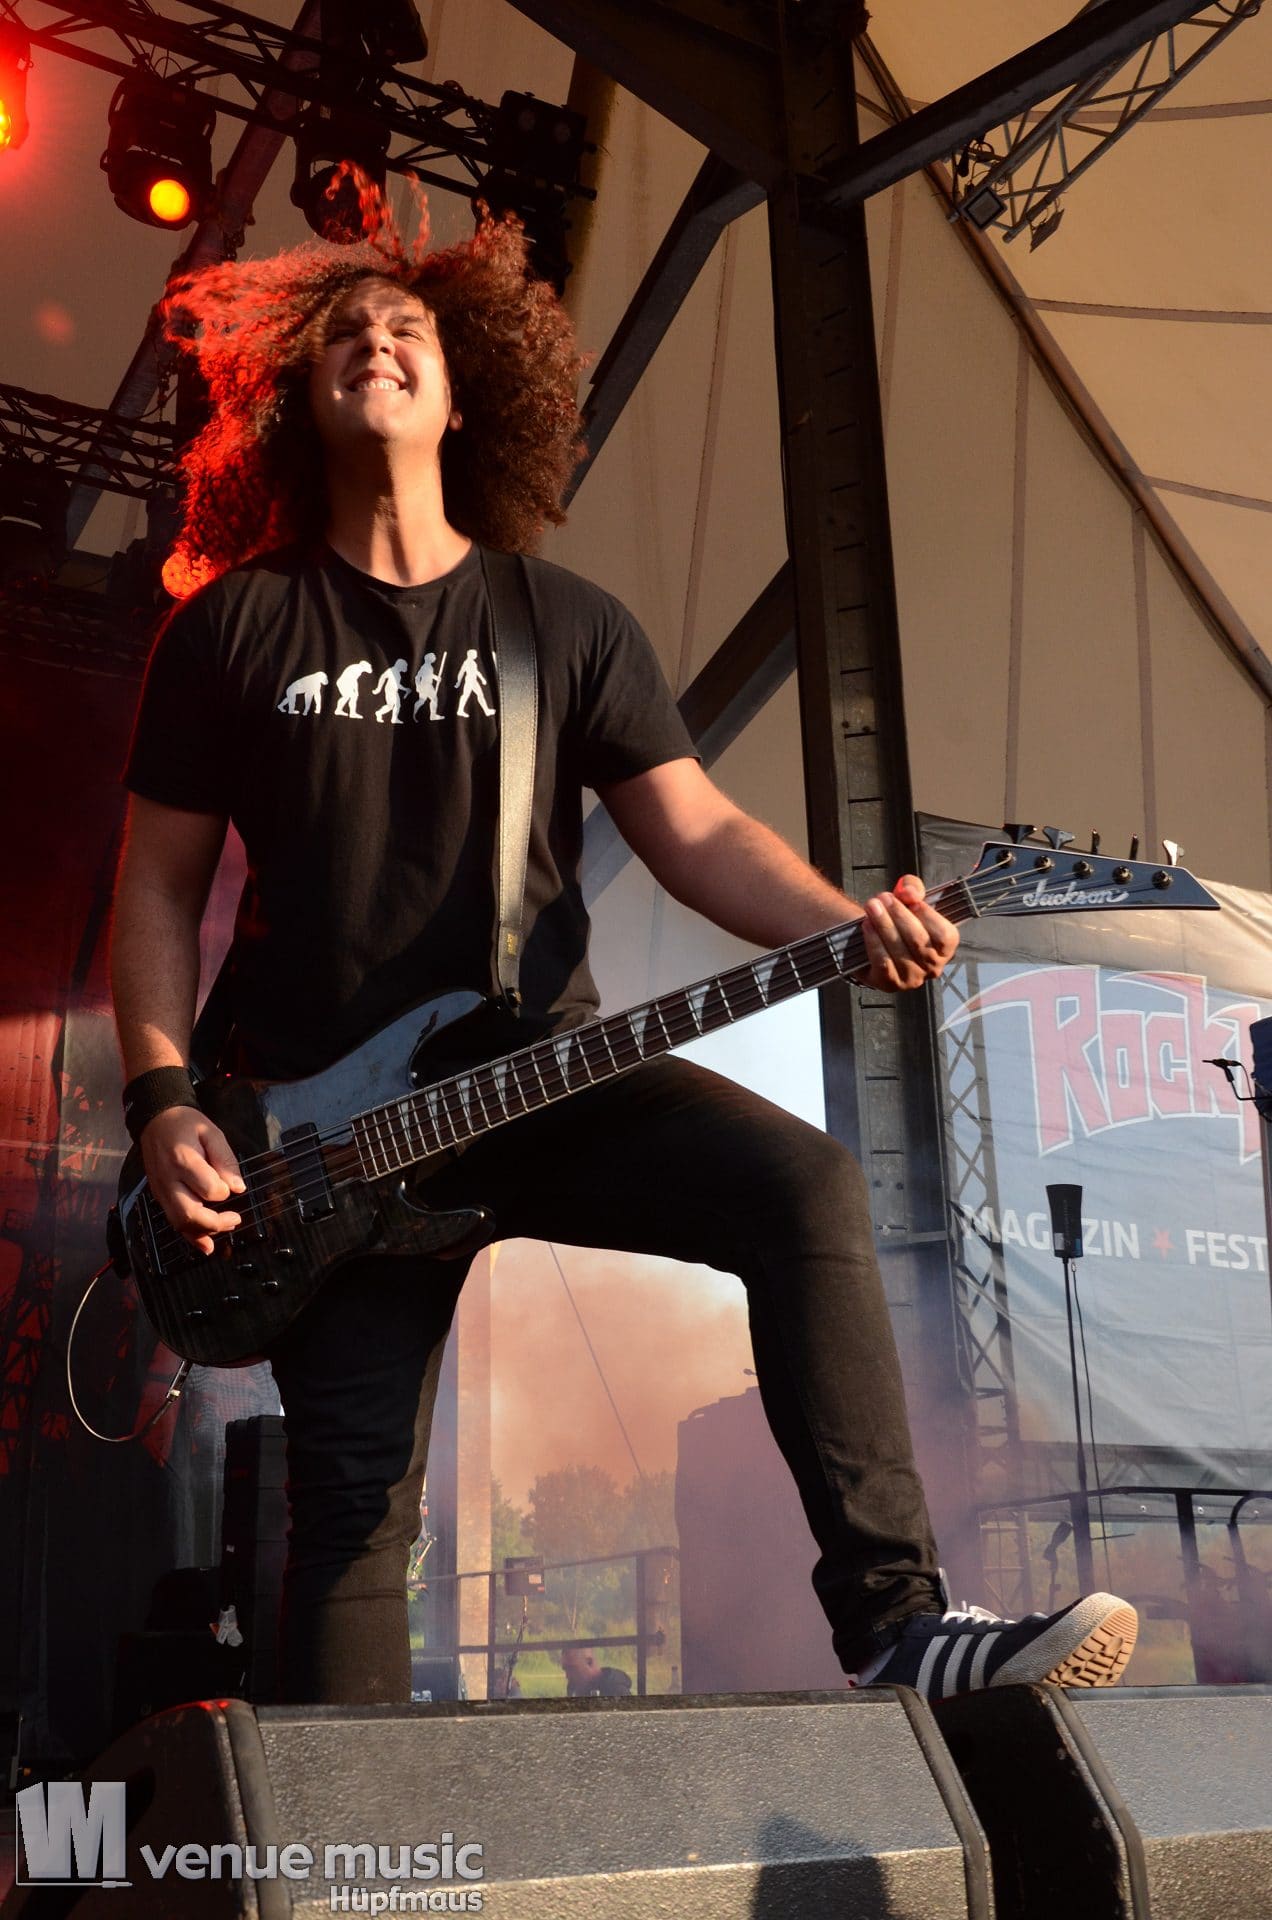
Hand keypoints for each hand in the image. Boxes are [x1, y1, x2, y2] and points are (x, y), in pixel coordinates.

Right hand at [139, 1105, 245, 1256]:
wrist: (155, 1120)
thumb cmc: (186, 1124)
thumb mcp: (211, 1133)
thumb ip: (225, 1160)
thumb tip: (238, 1188)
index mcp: (184, 1160)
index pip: (209, 1189)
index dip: (224, 1191)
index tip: (231, 1185)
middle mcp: (169, 1180)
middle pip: (190, 1214)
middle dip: (216, 1223)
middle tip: (236, 1219)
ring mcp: (161, 1190)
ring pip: (180, 1223)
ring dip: (204, 1233)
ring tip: (226, 1227)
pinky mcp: (159, 1196)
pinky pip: (173, 1221)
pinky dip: (190, 1236)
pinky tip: (206, 1246)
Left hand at [858, 874, 958, 991]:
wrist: (874, 937)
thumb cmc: (899, 918)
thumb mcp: (910, 897)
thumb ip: (913, 888)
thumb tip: (909, 893)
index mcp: (946, 948)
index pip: (944, 935)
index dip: (928, 916)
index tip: (911, 899)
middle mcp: (933, 967)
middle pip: (918, 941)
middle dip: (899, 915)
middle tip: (883, 898)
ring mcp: (911, 979)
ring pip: (899, 951)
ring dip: (883, 925)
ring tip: (872, 906)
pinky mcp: (889, 984)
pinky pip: (882, 963)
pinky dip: (873, 941)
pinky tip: (866, 925)